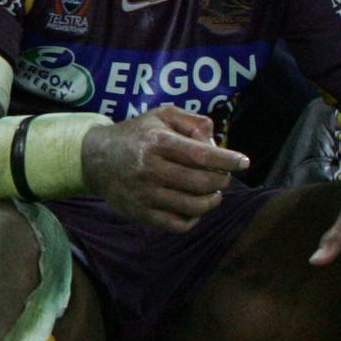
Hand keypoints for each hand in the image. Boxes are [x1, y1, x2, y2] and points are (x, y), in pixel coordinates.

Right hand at [81, 107, 248, 232]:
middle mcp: (151, 169)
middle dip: (221, 181)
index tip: (243, 162)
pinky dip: (194, 219)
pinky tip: (195, 208)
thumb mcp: (160, 116)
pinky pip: (177, 224)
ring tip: (213, 193)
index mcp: (158, 142)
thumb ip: (191, 121)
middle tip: (224, 177)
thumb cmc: (136, 134)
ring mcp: (145, 194)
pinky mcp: (141, 213)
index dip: (226, 160)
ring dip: (212, 201)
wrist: (96, 158)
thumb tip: (214, 139)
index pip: (201, 154)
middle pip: (201, 182)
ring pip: (192, 206)